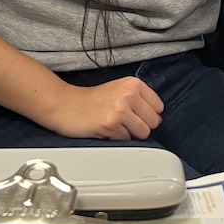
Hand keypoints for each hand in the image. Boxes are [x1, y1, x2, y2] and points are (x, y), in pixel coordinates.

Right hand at [40, 77, 163, 139]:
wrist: (65, 105)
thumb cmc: (91, 100)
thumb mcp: (119, 89)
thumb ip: (140, 100)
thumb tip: (158, 119)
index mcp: (133, 83)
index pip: (159, 107)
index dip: (147, 114)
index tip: (134, 113)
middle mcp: (129, 94)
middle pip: (154, 122)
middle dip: (140, 126)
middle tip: (123, 121)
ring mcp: (121, 109)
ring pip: (143, 133)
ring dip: (130, 133)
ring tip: (114, 125)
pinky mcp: (111, 125)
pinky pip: (127, 140)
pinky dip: (117, 138)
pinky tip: (105, 129)